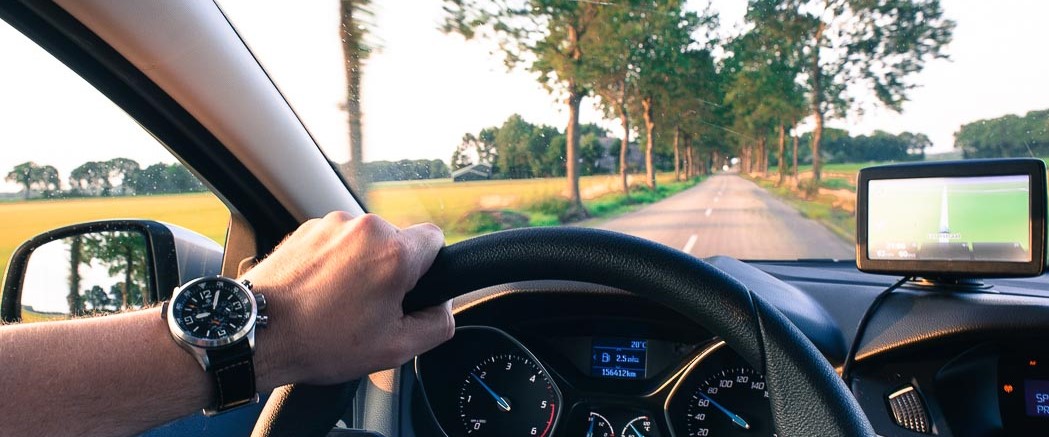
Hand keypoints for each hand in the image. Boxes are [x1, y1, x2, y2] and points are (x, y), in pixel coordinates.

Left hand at [242, 212, 453, 388]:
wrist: (257, 333)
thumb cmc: (321, 342)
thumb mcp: (395, 349)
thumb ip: (437, 324)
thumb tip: (443, 307)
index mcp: (394, 253)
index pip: (436, 239)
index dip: (429, 268)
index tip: (409, 291)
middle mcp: (365, 228)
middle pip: (398, 242)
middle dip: (391, 271)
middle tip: (370, 308)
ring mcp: (332, 224)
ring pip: (366, 243)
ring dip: (361, 267)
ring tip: (337, 303)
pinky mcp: (307, 228)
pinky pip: (337, 242)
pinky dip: (335, 263)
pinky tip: (319, 292)